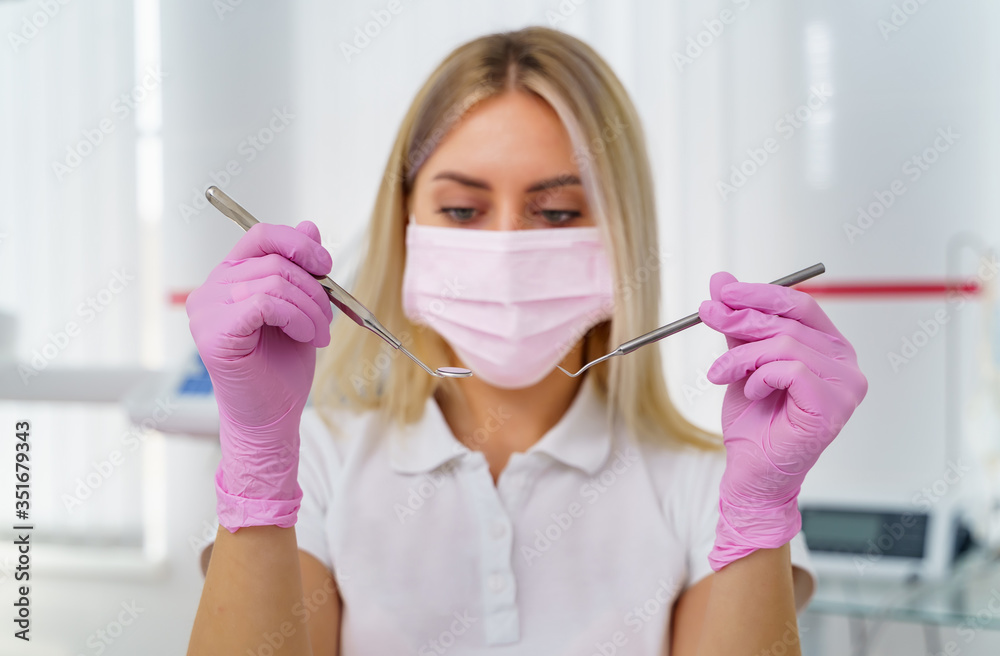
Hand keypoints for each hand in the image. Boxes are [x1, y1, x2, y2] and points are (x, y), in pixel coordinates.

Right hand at [186, 221, 333, 531]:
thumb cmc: (281, 368)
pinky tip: (304, 337)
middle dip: (314, 289)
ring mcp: (207, 310)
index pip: (259, 234)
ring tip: (318, 334)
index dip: (298, 242)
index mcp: (229, 278)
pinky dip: (297, 318)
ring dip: (311, 309)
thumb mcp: (300, 308)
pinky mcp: (214, 332)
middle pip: (274, 260)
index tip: (325, 264)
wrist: (272, 416)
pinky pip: (266, 302)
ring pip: (275, 281)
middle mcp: (211, 290)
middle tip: (328, 321)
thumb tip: (309, 226)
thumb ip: (300, 268)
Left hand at [698, 271, 866, 569]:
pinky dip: (760, 377)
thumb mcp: (741, 362)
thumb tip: (720, 281)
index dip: (758, 292)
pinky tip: (751, 393)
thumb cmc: (754, 424)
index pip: (798, 304)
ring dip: (742, 356)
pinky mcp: (833, 405)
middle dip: (740, 316)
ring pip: (785, 344)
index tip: (721, 290)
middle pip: (789, 320)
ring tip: (721, 374)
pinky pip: (790, 369)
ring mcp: (846, 385)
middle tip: (707, 316)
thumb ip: (737, 324)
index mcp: (830, 348)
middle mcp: (846, 363)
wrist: (751, 473)